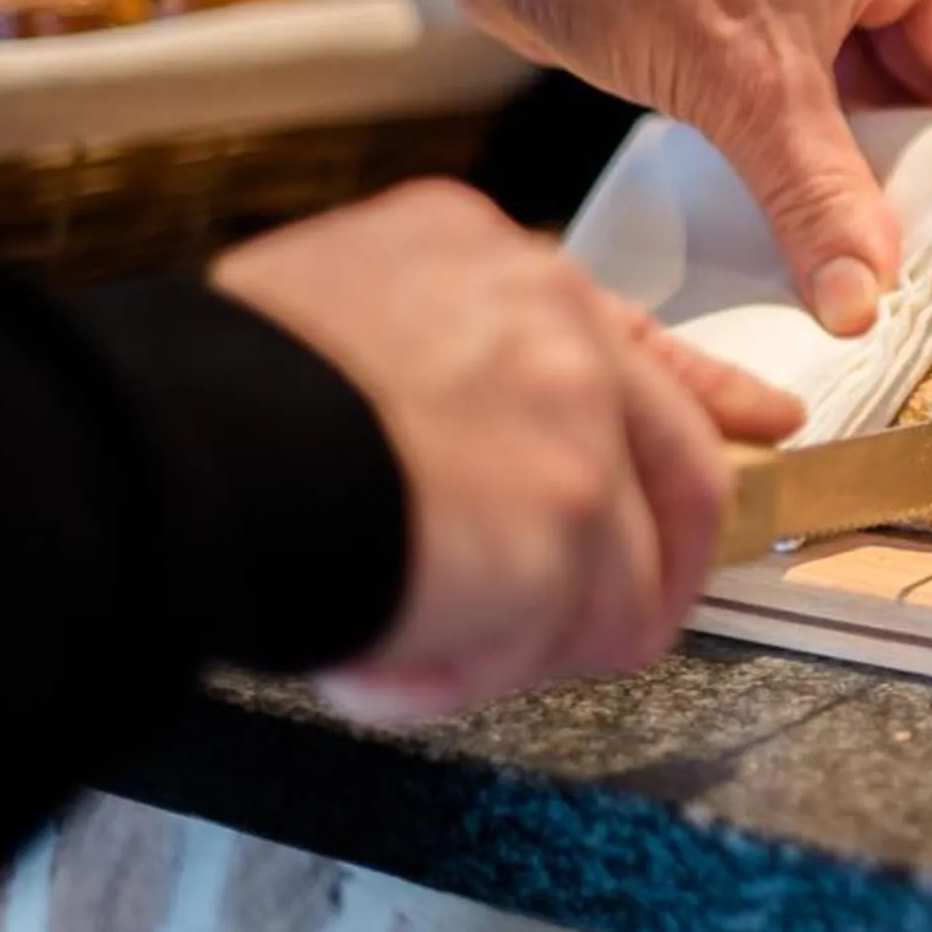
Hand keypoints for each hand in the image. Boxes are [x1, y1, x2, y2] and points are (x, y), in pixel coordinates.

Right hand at [211, 182, 802, 722]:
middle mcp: (554, 317)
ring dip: (530, 637)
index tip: (757, 422)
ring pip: (628, 572)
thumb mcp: (325, 322)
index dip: (703, 398)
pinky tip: (401, 662)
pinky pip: (576, 637)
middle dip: (654, 564)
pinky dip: (483, 674)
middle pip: (681, 462)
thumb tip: (445, 453)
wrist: (173, 448)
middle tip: (607, 624)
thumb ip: (421, 365)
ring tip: (422, 647)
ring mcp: (578, 415)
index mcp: (485, 257)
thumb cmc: (207, 408)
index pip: (629, 336)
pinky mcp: (576, 517)